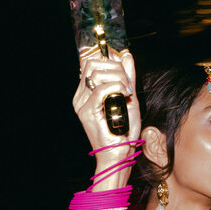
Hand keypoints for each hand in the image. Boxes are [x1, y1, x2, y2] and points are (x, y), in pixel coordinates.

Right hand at [74, 48, 141, 186]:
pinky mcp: (87, 112)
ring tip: (128, 93)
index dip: (111, 61)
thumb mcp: (130, 97)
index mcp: (86, 92)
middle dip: (116, 69)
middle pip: (94, 65)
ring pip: (98, 74)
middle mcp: (80, 96)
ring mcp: (82, 104)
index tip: (125, 74)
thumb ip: (127, 77)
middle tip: (128, 85)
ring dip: (119, 79)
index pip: (92, 63)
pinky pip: (101, 89)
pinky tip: (125, 96)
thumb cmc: (124, 131)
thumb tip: (126, 55)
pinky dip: (117, 88)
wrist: (120, 154)